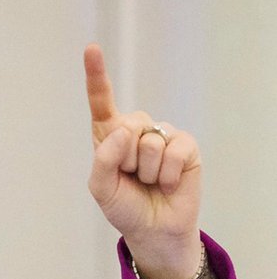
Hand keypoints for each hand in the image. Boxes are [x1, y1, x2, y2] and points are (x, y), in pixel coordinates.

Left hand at [83, 44, 201, 278]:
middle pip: (127, 125)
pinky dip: (168, 172)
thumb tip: (125, 130)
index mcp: (108, 135)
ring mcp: (162, 136)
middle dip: (126, 158)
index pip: (101, 101)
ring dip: (147, 170)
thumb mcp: (101, 187)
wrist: (152, 229)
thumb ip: (104, 158)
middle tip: (132, 177)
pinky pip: (175, 149)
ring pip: (150, 141)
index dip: (97, 75)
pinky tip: (167, 183)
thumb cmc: (124, 206)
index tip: (91, 49)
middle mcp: (135, 130)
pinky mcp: (186, 146)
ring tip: (149, 182)